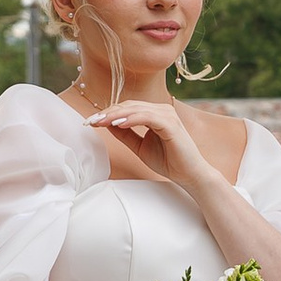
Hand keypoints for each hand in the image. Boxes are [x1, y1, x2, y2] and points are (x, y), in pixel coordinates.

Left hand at [86, 99, 222, 199]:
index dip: (108, 113)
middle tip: (90, 121)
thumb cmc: (169, 161)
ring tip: (99, 122)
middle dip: (107, 112)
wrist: (189, 175)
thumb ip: (126, 134)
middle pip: (128, 105)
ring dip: (115, 115)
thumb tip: (106, 123)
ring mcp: (167, 115)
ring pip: (135, 109)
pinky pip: (147, 117)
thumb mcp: (140, 147)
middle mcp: (162, 110)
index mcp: (155, 113)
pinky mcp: (171, 124)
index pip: (127, 108)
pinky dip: (131, 119)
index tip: (90, 121)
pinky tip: (117, 124)